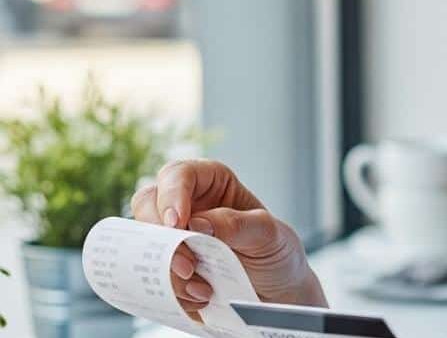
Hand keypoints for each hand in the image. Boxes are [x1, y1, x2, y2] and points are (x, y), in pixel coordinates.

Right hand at [130, 159, 327, 316]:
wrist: (278, 291)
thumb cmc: (276, 252)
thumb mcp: (269, 234)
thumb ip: (237, 224)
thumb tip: (198, 223)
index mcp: (212, 183)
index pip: (178, 174)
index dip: (171, 195)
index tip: (177, 223)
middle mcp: (187, 205)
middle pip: (147, 205)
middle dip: (160, 237)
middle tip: (187, 265)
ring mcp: (174, 238)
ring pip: (143, 243)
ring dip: (166, 269)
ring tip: (202, 287)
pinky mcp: (169, 268)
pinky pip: (151, 276)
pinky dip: (171, 291)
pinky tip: (200, 297)